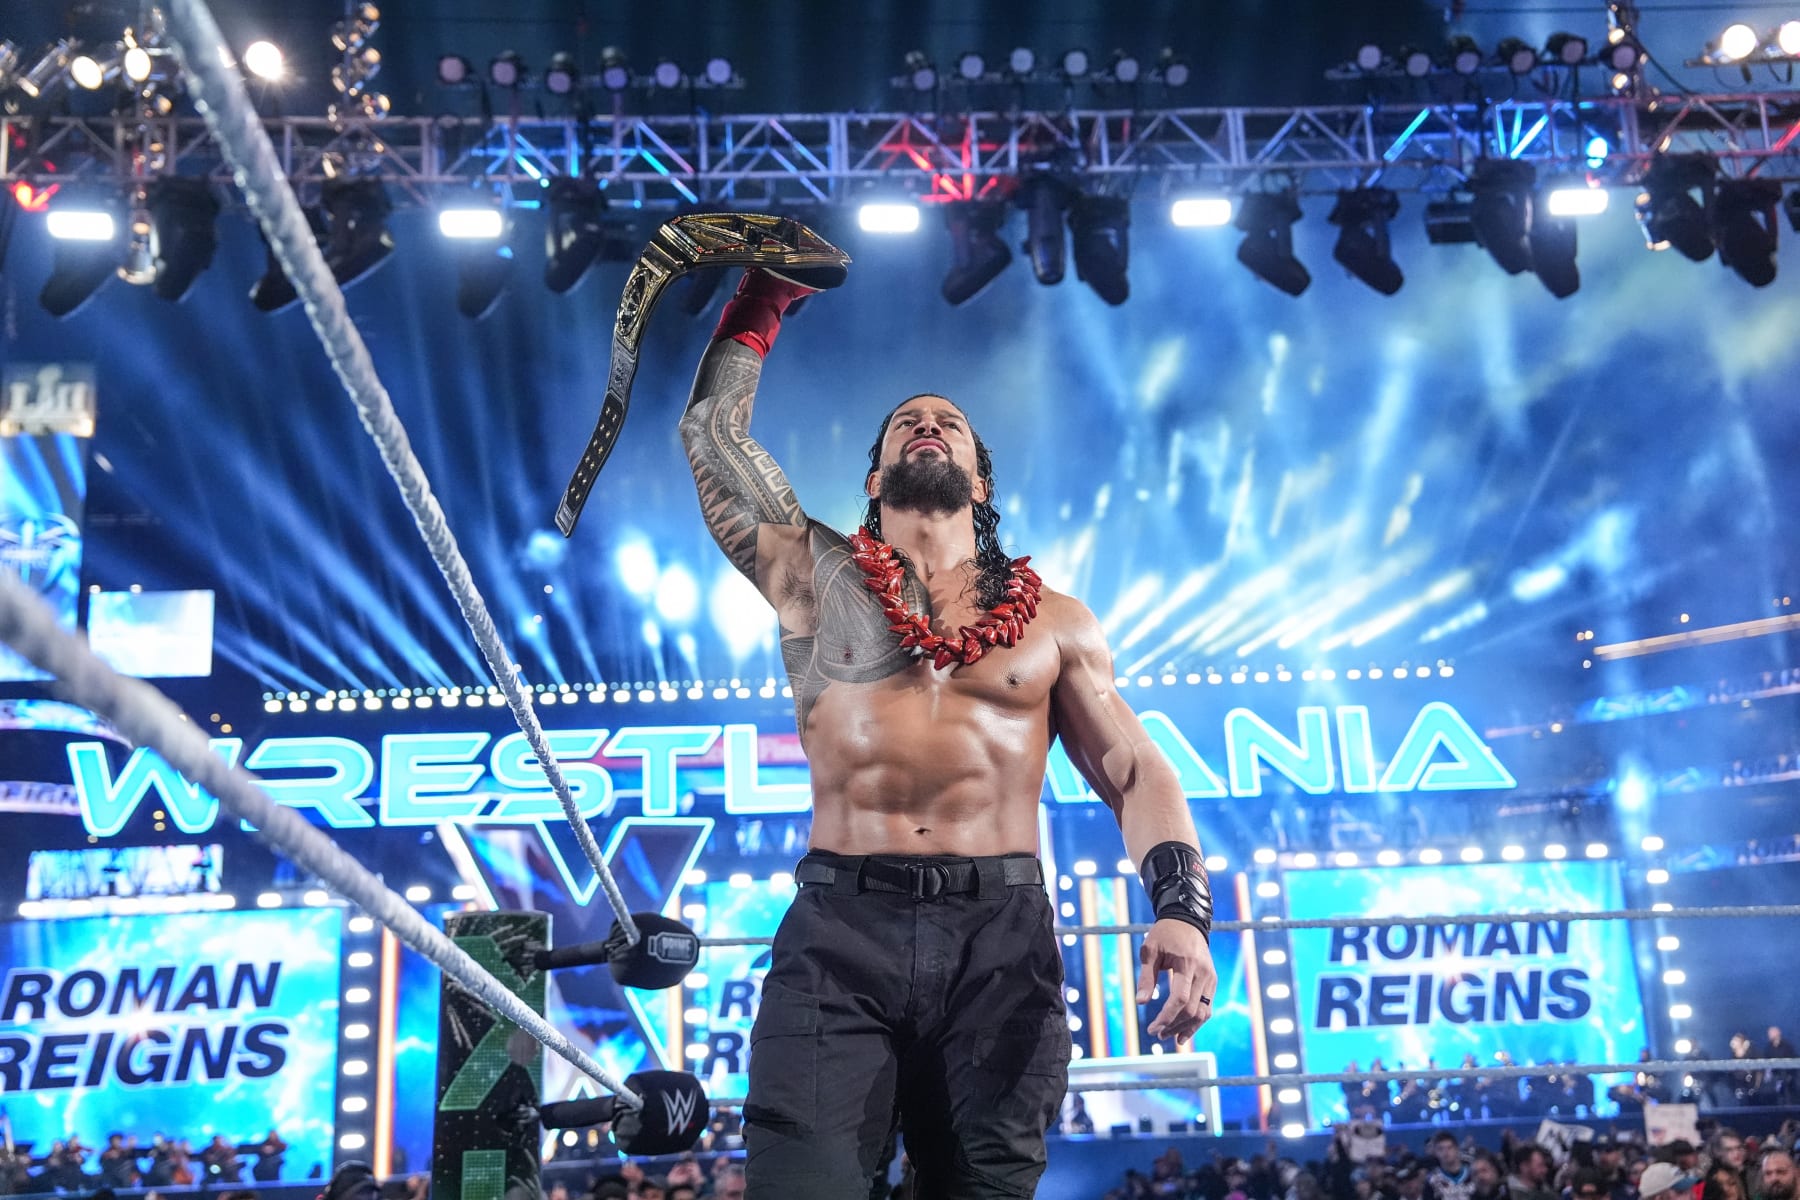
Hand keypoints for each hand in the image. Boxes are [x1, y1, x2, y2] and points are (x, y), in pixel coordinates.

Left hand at [1136, 918, 1216, 1047]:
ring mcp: (1210, 978)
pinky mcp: (1212, 981)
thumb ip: (1146, 977)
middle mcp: (1203, 973)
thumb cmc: (1164, 935)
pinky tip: (1183, 1034)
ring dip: (1186, 1028)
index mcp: (1186, 964)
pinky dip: (1196, 1022)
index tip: (1153, 1029)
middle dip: (1174, 1025)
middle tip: (1156, 1034)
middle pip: (1192, 1009)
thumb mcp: (1149, 951)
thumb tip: (1141, 1003)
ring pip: (1203, 1012)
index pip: (1180, 998)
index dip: (1167, 1017)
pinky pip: (1207, 1007)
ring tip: (1168, 1037)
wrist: (1188, 921)